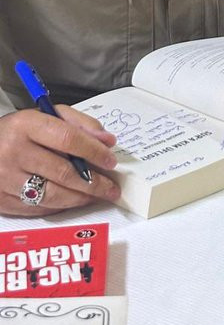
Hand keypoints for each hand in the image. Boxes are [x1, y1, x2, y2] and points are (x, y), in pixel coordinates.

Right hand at [0, 107, 119, 217]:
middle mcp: (13, 152)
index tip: (111, 161)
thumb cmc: (19, 131)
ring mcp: (5, 179)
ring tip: (97, 196)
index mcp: (26, 125)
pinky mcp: (1, 200)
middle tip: (111, 188)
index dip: (94, 151)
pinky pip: (37, 209)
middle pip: (63, 172)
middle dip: (94, 183)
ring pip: (52, 195)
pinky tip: (73, 201)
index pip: (68, 139)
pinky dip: (59, 207)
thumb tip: (107, 141)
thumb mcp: (47, 115)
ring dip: (80, 198)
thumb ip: (80, 123)